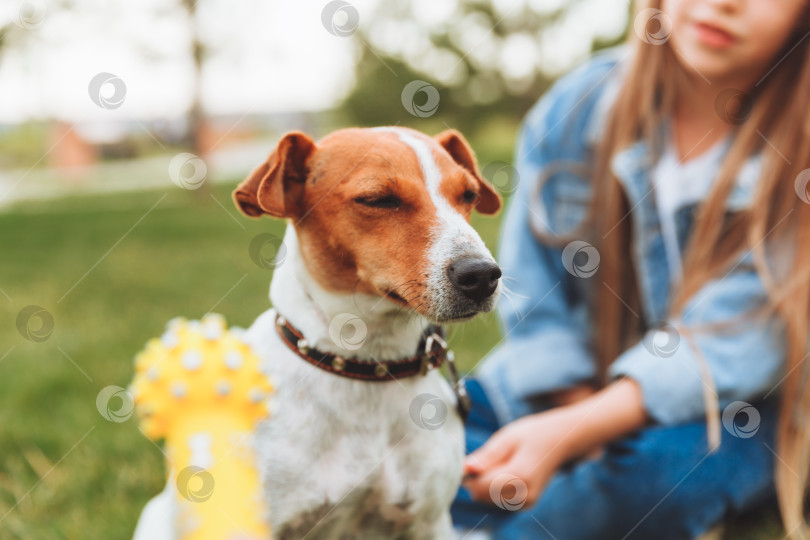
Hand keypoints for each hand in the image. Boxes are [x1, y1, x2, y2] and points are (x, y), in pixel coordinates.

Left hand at [461, 378, 646, 510]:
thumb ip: (487, 456)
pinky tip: (506, 469)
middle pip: (481, 495)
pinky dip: (494, 485)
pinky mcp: (525, 503)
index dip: (469, 473)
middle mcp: (524, 495)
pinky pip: (497, 498)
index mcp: (520, 476)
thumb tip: (466, 468)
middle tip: (491, 456)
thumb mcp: (508, 437)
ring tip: (502, 460)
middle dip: (477, 477)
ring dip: (485, 481)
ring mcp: (526, 502)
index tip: (472, 458)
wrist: (563, 440)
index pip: (480, 487)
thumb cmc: (534, 434)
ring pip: (486, 498)